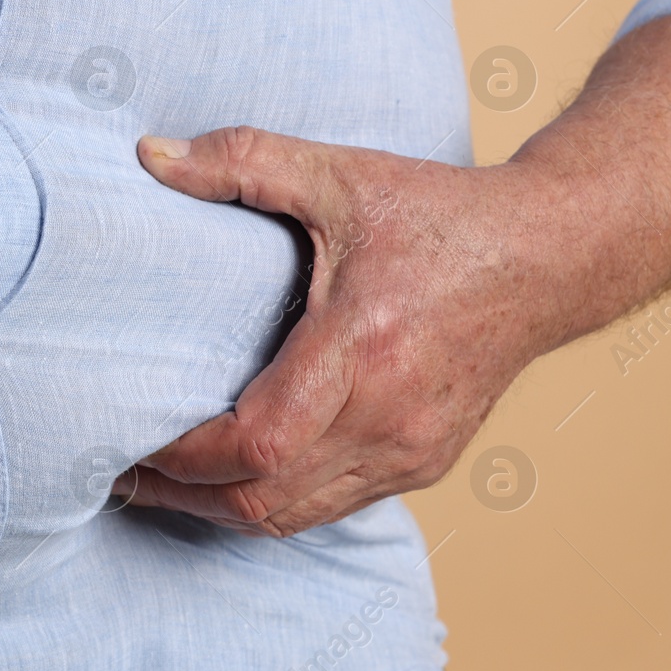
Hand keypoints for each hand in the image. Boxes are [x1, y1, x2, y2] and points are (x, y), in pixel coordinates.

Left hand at [115, 125, 554, 536]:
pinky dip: (271, 504)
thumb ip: (241, 160)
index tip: (130, 439)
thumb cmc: (439, 216)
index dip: (184, 457)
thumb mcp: (339, 174)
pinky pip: (330, 507)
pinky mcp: (423, 464)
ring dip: (220, 509)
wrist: (549, 256)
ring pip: (293, 517)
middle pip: (263, 498)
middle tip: (121, 472)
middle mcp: (389, 416)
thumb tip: (148, 154)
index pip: (257, 444)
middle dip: (183, 495)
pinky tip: (230, 479)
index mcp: (362, 348)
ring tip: (161, 484)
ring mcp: (410, 451)